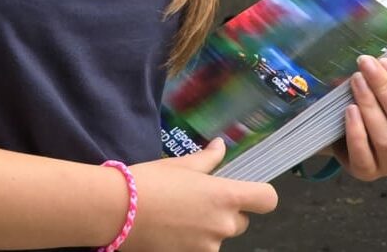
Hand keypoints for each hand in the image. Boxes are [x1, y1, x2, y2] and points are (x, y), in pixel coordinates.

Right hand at [124, 139, 276, 250]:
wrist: (119, 211)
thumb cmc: (151, 181)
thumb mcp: (181, 165)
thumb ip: (208, 159)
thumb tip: (221, 146)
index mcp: (226, 195)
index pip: (267, 199)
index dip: (260, 195)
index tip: (247, 191)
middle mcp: (223, 224)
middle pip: (242, 221)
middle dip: (227, 212)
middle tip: (200, 200)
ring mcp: (209, 246)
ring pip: (220, 236)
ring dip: (208, 228)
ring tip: (180, 215)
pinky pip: (203, 249)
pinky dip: (193, 241)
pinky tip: (172, 230)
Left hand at [329, 57, 386, 180]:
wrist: (345, 125)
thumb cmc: (381, 102)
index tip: (386, 61)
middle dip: (384, 88)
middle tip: (365, 65)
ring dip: (370, 106)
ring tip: (356, 81)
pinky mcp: (367, 171)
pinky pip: (364, 156)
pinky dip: (357, 132)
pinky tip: (349, 110)